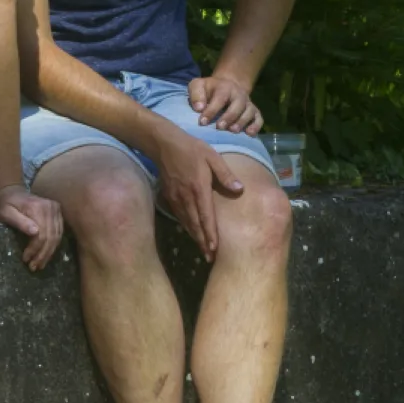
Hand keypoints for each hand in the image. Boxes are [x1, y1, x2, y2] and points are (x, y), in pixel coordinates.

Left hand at [0, 184, 65, 271]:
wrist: (10, 191)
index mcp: (37, 207)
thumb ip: (19, 221)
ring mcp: (56, 209)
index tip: (26, 260)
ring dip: (49, 252)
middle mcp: (50, 207)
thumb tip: (35, 232)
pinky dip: (53, 245)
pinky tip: (46, 254)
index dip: (35, 249)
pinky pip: (59, 232)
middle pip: (51, 236)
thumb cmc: (4, 204)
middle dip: (43, 254)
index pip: (41, 234)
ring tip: (40, 264)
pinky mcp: (57, 213)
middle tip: (34, 267)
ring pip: (57, 236)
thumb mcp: (5, 212)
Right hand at [150, 126, 243, 259]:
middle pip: (195, 225)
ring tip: (202, 249)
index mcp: (199, 188)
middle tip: (209, 258)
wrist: (164, 144)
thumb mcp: (212, 157)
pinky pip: (179, 215)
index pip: (206, 216)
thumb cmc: (192, 149)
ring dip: (194, 237)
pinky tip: (191, 232)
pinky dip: (186, 226)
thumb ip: (226, 174)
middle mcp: (186, 197)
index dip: (210, 234)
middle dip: (202, 242)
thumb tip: (240, 189)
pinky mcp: (169, 196)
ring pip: (186, 222)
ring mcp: (175, 198)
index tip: (214, 249)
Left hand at [186, 73, 263, 133]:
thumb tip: (199, 108)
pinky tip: (249, 134)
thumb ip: (196, 94)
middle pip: (238, 104)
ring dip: (242, 122)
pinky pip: (259, 118)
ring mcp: (248, 103)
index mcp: (224, 87)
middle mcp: (239, 94)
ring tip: (233, 131)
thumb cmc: (208, 89)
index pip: (220, 98)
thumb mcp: (198, 85)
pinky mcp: (254, 112)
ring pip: (249, 112)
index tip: (203, 122)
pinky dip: (256, 126)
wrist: (226, 86)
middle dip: (229, 116)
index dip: (212, 110)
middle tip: (219, 127)